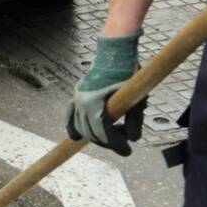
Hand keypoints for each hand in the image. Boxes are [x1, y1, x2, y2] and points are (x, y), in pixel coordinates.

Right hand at [66, 34, 145, 155]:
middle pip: (92, 133)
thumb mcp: (136, 99)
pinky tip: (75, 136)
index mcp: (95, 104)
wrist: (115, 54)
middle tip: (123, 143)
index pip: (104, 133)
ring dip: (95, 135)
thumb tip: (132, 139)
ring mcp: (77, 99)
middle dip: (108, 141)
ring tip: (111, 136)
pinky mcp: (77, 95)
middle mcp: (82, 103)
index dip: (116, 145)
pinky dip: (73, 126)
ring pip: (81, 127)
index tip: (127, 151)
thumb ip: (135, 120)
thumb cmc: (127, 74)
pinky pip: (70, 116)